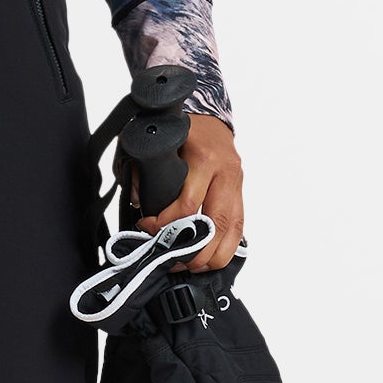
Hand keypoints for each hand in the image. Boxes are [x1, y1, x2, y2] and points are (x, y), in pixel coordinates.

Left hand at [139, 112, 242, 271]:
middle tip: (172, 260)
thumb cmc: (181, 129)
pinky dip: (226, 247)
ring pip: (232, 230)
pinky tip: (210, 258)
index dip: (167, 225)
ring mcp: (237, 183)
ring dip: (213, 255)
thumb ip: (143, 172)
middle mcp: (225, 172)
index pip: (188, 204)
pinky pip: (238, 226)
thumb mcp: (157, 144)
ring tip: (192, 266)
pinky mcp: (241, 192)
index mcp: (204, 158)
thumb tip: (141, 204)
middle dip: (194, 250)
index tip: (148, 229)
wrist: (209, 116)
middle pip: (215, 223)